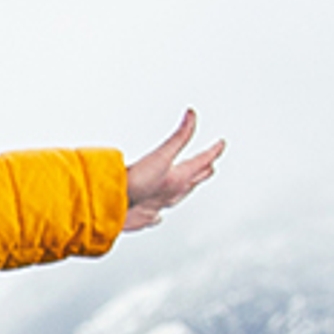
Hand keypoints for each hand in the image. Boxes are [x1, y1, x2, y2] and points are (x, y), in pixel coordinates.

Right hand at [121, 111, 222, 232]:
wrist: (113, 205)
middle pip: (193, 182)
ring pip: (178, 198)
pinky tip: (156, 217)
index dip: (213, 151)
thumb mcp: (162, 154)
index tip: (220, 144)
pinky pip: (155, 216)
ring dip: (185, 191)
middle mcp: (171, 195)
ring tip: (189, 187)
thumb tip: (192, 116)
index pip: (202, 162)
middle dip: (203, 172)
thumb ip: (180, 136)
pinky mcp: (142, 218)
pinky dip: (157, 214)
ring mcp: (157, 207)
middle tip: (210, 166)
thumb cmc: (136, 186)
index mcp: (178, 180)